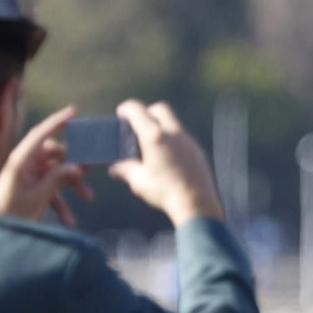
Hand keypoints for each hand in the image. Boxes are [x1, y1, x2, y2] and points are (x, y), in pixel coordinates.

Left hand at [0, 105, 94, 225]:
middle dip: (74, 164)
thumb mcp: (38, 195)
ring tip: (88, 197)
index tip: (74, 111)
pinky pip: (52, 190)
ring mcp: (30, 176)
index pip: (41, 134)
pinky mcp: (32, 188)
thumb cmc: (11, 211)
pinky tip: (69, 221)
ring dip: (72, 185)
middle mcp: (26, 164)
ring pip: (57, 173)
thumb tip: (77, 166)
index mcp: (22, 160)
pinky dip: (61, 204)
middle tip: (91, 169)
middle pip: (56, 155)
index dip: (57, 121)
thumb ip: (58, 178)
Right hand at [110, 101, 224, 224]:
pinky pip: (183, 136)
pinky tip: (166, 156)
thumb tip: (114, 168)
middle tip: (137, 126)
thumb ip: (125, 170)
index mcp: (155, 136)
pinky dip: (172, 139)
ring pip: (173, 122)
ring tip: (150, 144)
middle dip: (146, 112)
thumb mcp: (139, 181)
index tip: (121, 114)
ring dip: (160, 126)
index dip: (126, 109)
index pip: (137, 110)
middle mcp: (173, 133)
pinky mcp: (197, 150)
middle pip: (159, 109)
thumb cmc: (165, 192)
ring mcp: (188, 140)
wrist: (196, 204)